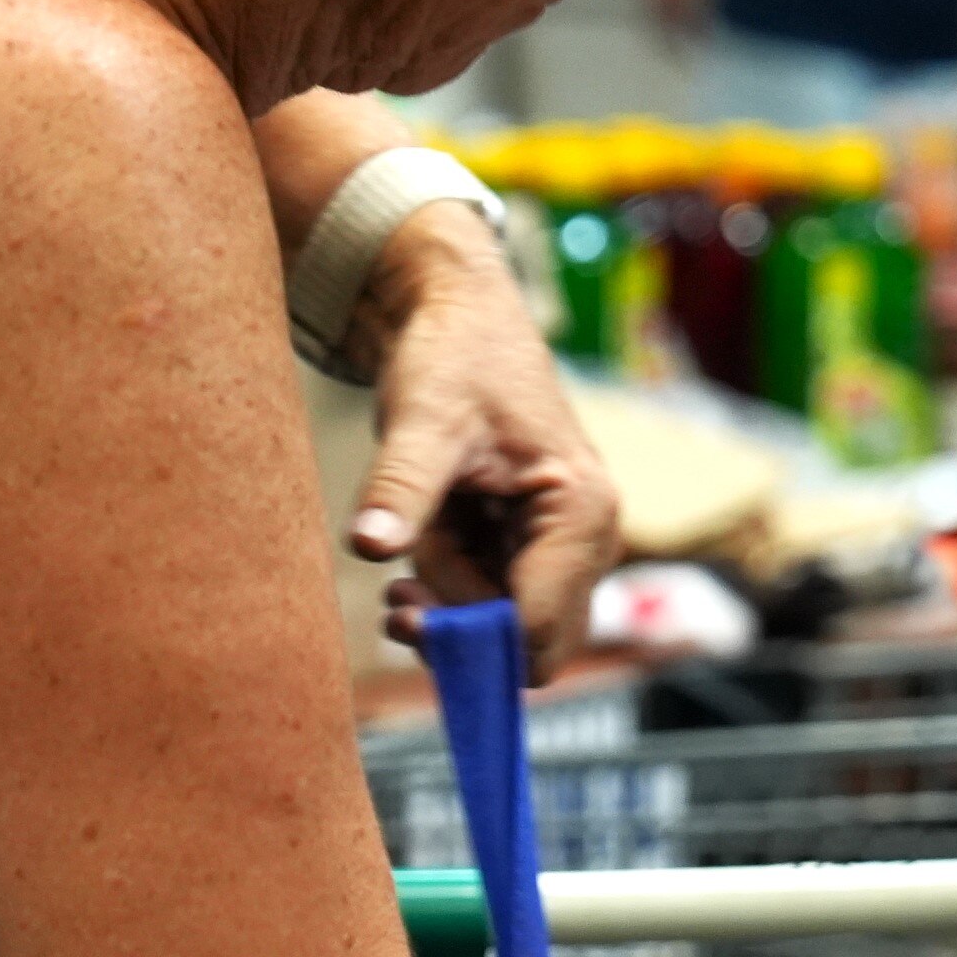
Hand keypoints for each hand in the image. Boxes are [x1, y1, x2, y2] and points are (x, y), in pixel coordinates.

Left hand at [350, 208, 622, 679]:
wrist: (459, 314)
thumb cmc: (454, 356)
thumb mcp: (422, 421)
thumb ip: (401, 488)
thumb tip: (369, 547)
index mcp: (581, 512)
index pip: (539, 629)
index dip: (471, 641)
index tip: (402, 612)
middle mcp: (588, 541)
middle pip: (527, 642)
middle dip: (459, 625)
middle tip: (396, 593)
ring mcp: (564, 547)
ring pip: (502, 624)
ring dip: (447, 597)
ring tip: (411, 536)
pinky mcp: (535, 545)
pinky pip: (491, 598)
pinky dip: (449, 585)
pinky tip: (418, 546)